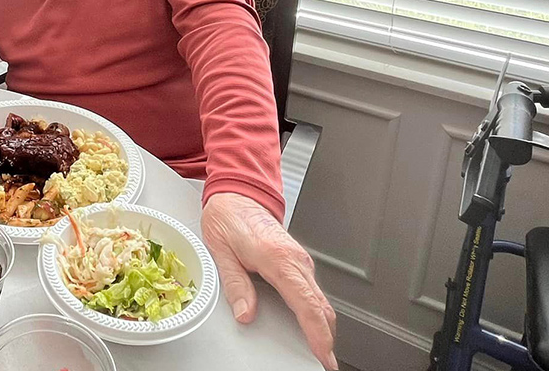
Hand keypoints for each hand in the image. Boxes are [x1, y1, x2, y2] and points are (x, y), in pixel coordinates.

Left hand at [200, 192, 336, 369]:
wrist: (236, 195)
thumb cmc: (228, 218)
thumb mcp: (221, 253)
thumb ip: (236, 285)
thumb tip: (245, 314)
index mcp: (278, 258)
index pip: (307, 303)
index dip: (318, 333)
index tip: (323, 353)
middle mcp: (296, 259)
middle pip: (321, 306)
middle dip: (327, 337)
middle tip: (324, 362)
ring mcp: (300, 260)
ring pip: (321, 300)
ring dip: (323, 326)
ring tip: (319, 350)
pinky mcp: (298, 262)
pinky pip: (313, 291)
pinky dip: (316, 313)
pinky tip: (310, 328)